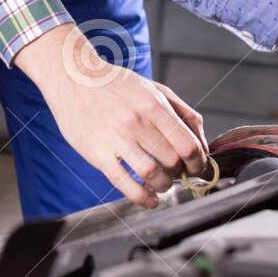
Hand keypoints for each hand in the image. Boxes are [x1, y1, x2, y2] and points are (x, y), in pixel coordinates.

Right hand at [15, 24, 208, 208]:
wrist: (73, 77)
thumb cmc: (117, 85)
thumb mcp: (154, 88)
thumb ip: (183, 113)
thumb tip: (204, 145)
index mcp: (153, 104)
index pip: (188, 144)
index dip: (198, 163)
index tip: (197, 168)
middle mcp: (136, 121)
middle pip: (172, 161)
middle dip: (181, 173)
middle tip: (177, 173)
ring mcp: (115, 138)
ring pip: (152, 175)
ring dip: (164, 186)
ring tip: (162, 183)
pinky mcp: (97, 153)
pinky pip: (124, 184)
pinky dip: (142, 197)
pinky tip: (150, 199)